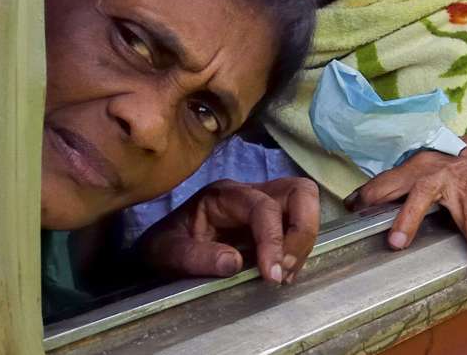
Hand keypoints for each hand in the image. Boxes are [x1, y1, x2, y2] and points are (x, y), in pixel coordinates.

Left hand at [137, 177, 318, 283]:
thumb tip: (235, 263)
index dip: (273, 239)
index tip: (272, 275)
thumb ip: (196, 257)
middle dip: (303, 230)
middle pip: (299, 192)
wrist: (160, 251)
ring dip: (304, 241)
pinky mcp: (273, 223)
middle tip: (288, 267)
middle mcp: (250, 193)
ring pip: (305, 206)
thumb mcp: (167, 253)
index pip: (263, 207)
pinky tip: (282, 274)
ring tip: (286, 274)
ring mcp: (265, 206)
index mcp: (224, 195)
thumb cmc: (163, 247)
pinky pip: (299, 227)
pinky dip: (299, 250)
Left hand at [348, 132, 466, 280]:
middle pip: (423, 196)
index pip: (388, 183)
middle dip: (408, 218)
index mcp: (421, 170)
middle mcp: (444, 178)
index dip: (369, 196)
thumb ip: (390, 185)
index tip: (353, 209)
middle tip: (396, 243)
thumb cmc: (456, 164)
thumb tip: (352, 203)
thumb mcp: (423, 166)